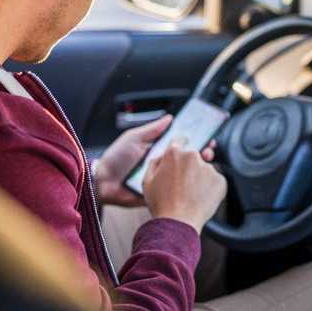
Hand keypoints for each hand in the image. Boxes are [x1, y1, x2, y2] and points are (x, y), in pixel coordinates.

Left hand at [95, 114, 215, 206]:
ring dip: (195, 170)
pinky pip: (173, 190)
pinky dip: (185, 187)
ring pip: (182, 175)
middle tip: (209, 151)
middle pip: (184, 159)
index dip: (192, 140)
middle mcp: (161, 164)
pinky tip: (195, 182)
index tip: (206, 137)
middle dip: (198, 154)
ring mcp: (160, 179)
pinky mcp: (158, 193)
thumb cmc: (116, 158)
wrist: (102, 182)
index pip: (179, 144)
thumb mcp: (134, 138)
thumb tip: (170, 118)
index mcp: (156, 150)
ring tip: (206, 163)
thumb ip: (152, 129)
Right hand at [143, 140, 226, 233]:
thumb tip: (161, 156)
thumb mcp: (147, 181)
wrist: (178, 223)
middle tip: (183, 185)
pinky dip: (211, 188)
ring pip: (205, 169)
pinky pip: (215, 181)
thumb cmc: (161, 204)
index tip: (181, 157)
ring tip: (191, 196)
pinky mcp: (220, 180)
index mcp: (174, 153)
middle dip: (190, 167)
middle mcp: (193, 157)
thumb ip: (154, 163)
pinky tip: (200, 199)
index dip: (179, 149)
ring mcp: (208, 168)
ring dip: (200, 178)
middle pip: (193, 156)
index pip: (180, 141)